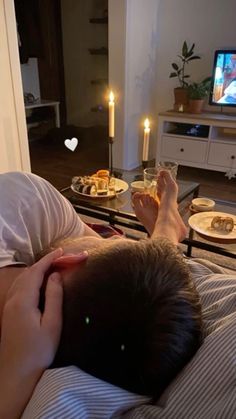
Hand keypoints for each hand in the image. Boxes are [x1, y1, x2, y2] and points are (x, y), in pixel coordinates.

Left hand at [0, 248, 63, 382]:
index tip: (62, 251)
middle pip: (27, 273)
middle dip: (44, 262)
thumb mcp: (52, 324)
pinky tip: (37, 283)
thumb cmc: (38, 352)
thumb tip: (55, 276)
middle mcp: (12, 300)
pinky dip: (29, 279)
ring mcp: (8, 306)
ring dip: (36, 270)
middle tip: (62, 257)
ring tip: (53, 266)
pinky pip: (18, 288)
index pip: (36, 272)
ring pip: (21, 280)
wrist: (16, 374)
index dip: (49, 259)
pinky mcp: (8, 313)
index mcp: (23, 301)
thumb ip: (54, 297)